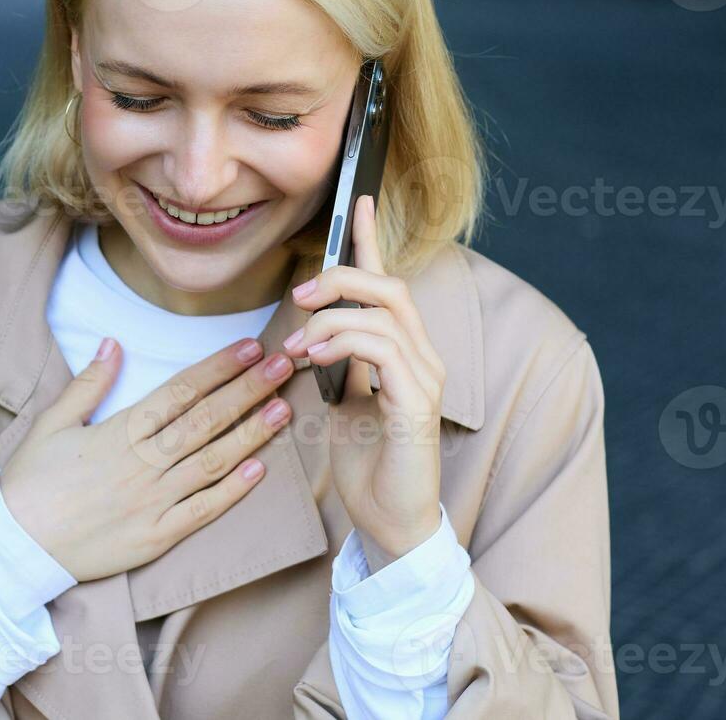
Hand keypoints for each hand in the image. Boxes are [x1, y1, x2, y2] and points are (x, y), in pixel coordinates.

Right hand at [0, 337, 295, 581]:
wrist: (14, 547)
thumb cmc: (30, 482)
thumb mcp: (51, 423)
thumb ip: (88, 384)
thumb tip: (114, 343)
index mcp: (119, 431)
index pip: (181, 391)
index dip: (219, 368)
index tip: (249, 348)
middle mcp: (142, 462)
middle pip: (206, 419)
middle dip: (248, 390)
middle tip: (284, 366)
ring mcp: (153, 501)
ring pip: (212, 461)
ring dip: (251, 433)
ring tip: (283, 409)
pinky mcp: (156, 536)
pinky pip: (202, 511)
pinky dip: (232, 491)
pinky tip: (260, 470)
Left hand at [283, 194, 445, 565]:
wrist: (388, 524)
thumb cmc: (367, 466)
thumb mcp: (342, 402)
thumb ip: (338, 362)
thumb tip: (312, 330)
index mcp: (403, 353)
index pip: (388, 284)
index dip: (372, 242)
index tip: (357, 201)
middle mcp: (423, 358)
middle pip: (390, 288)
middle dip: (342, 278)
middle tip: (300, 294)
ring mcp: (425, 380)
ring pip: (386, 314)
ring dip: (333, 318)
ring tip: (299, 344)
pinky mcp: (417, 405)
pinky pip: (385, 352)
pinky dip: (346, 343)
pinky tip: (317, 357)